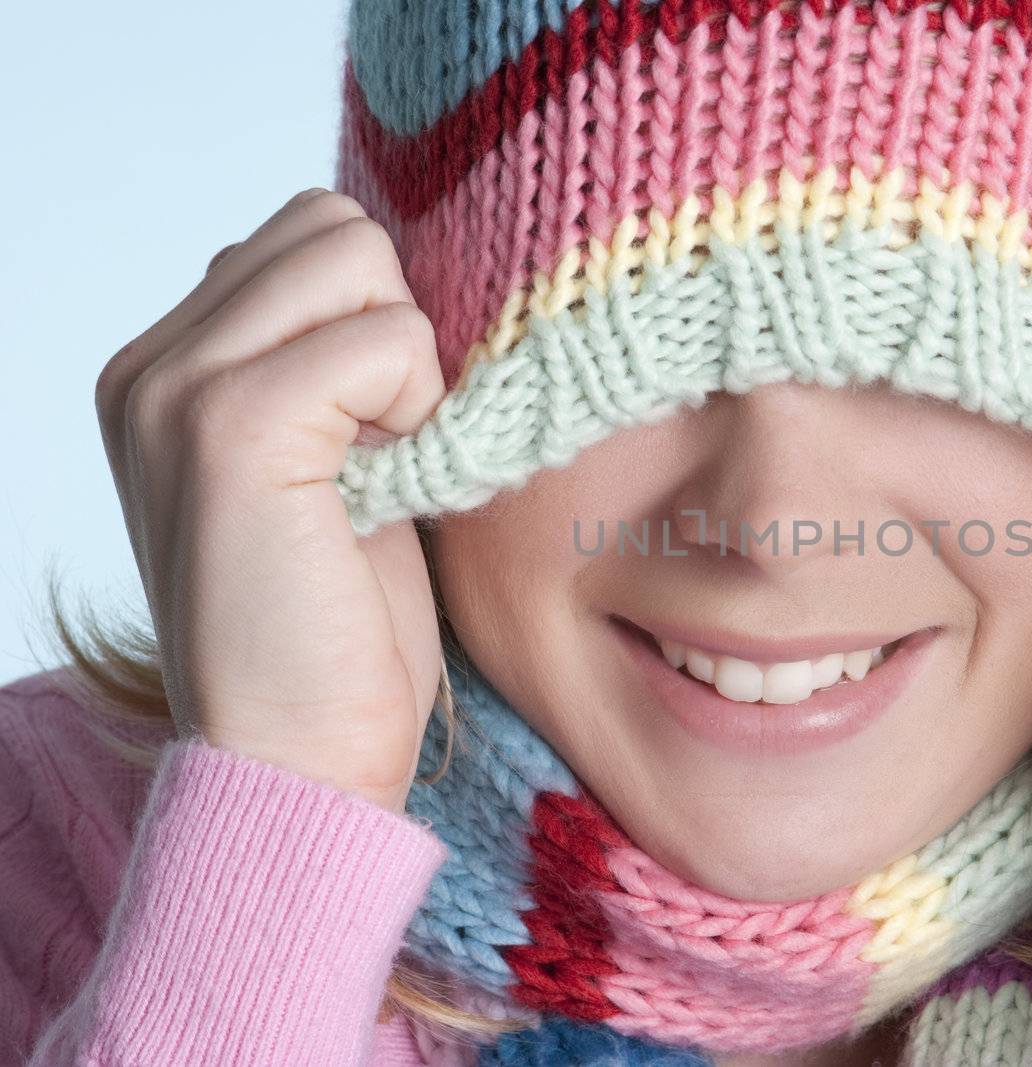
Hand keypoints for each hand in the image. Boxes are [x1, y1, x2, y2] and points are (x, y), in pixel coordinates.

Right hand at [95, 188, 445, 812]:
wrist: (296, 760)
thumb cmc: (333, 629)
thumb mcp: (328, 470)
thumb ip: (328, 366)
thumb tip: (393, 277)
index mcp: (165, 369)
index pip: (303, 235)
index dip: (376, 318)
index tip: (379, 429)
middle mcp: (151, 366)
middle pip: (331, 226)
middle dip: (394, 323)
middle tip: (390, 442)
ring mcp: (177, 389)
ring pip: (354, 257)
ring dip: (406, 358)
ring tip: (386, 459)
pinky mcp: (231, 427)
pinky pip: (383, 337)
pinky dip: (417, 402)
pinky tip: (392, 479)